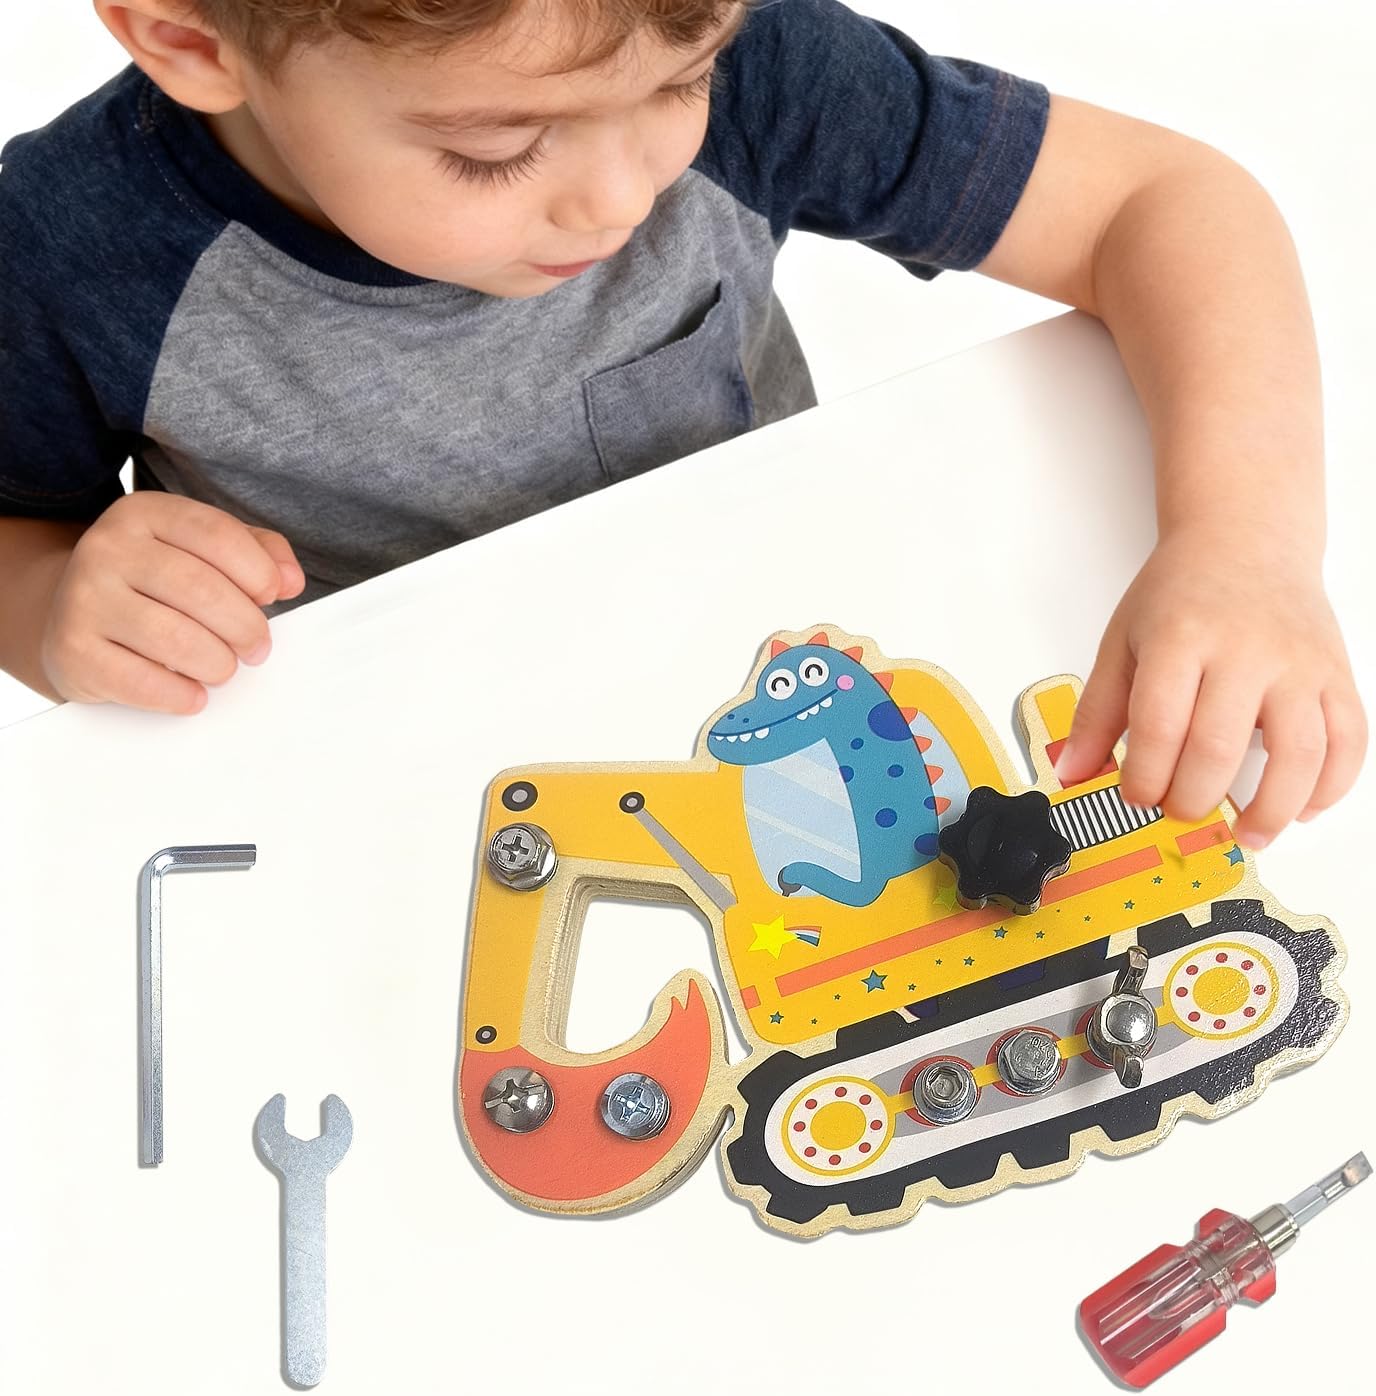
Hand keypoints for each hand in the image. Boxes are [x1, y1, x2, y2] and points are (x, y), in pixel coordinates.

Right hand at [40, 493, 305, 714]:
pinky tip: (194, 694)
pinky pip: (142, 681)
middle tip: (257, 647)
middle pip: (200, 589)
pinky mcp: (72, 650)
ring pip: (174, 639)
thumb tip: (291, 580)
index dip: (258, 570)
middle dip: (245, 627)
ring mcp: (84, 598)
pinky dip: (181, 695)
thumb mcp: (202, 550)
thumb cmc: (153, 583)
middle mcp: (107, 548)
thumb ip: (258, 552)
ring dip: (217, 664)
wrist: (69, 612)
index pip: (216, 534)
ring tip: (223, 668)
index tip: (272, 595)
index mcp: (144, 514)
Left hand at [1055, 530, 1365, 848]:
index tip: (1137, 795)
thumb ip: (1097, 711)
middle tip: (1179, 810)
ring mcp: (1299, 663)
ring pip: (1297, 754)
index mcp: (1181, 639)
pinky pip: (1349, 739)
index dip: (1145, 778)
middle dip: (1193, 798)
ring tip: (1248, 834)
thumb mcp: (1122, 640)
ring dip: (1272, 809)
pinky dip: (1330, 785)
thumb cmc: (1181, 591)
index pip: (1161, 727)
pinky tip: (1303, 807)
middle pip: (1219, 748)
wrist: (1247, 537)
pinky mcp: (1336, 673)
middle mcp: (1245, 650)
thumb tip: (1071, 772)